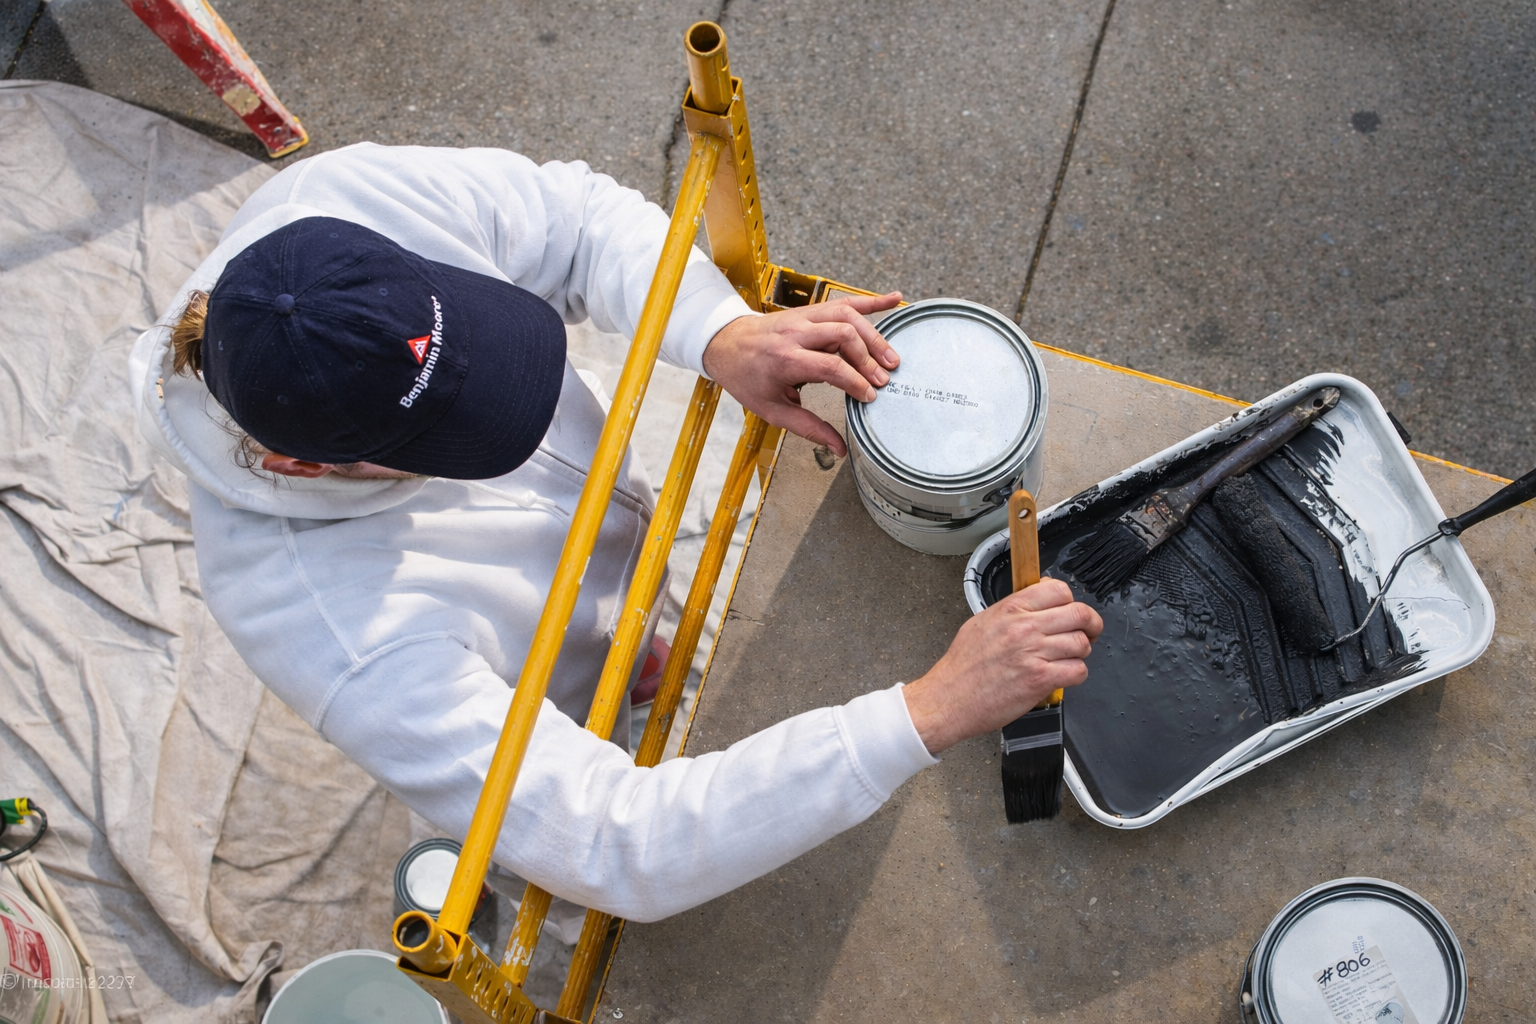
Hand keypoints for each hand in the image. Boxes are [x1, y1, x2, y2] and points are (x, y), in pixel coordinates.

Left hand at [701, 292, 903, 455]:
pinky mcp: (810, 310)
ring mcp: (804, 317)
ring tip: (891, 357)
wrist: (725, 344)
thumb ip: (807, 427)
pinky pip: (844, 301)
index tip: (869, 397)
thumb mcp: (771, 410)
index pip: (830, 366)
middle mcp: (796, 333)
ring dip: (874, 336)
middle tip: (884, 380)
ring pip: (847, 316)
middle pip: (843, 336)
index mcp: (784, 359)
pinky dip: (870, 302)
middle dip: (869, 359)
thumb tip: (838, 448)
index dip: (855, 382)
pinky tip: (893, 301)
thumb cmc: (746, 377)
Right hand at [902, 579, 1103, 754]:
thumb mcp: (982, 623)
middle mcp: (1024, 628)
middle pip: (1079, 614)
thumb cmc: (962, 666)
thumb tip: (1038, 598)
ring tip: (1068, 658)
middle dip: (1091, 624)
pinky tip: (1063, 676)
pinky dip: (1076, 674)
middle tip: (1089, 632)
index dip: (1071, 601)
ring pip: (1081, 644)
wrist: (949, 698)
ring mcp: (1033, 654)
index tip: (1070, 611)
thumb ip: (1012, 609)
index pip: (1058, 590)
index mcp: (1010, 610)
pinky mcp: (1039, 680)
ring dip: (1081, 653)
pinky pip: (1077, 671)